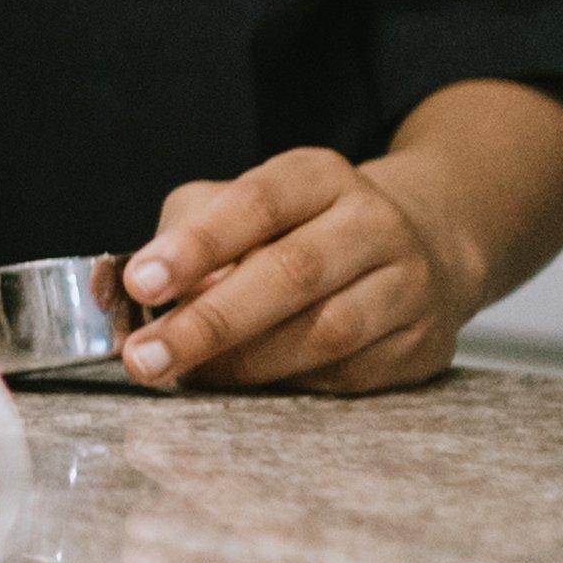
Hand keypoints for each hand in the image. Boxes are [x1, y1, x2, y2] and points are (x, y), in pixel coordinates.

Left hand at [117, 146, 492, 392]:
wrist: (420, 249)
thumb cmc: (298, 228)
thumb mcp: (242, 205)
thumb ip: (189, 232)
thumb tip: (142, 290)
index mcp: (319, 177)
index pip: (257, 203)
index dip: (198, 244)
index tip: (141, 281)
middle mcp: (373, 224)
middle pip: (292, 273)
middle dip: (209, 322)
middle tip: (145, 357)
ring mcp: (406, 285)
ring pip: (325, 332)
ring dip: (246, 363)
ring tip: (188, 375)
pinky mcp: (421, 345)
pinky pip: (348, 374)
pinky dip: (290, 383)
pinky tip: (250, 385)